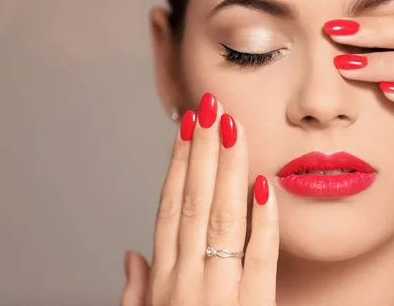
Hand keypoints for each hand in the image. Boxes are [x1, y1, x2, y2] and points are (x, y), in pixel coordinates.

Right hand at [120, 94, 278, 304]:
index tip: (188, 128)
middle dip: (203, 149)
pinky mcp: (254, 305)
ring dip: (228, 166)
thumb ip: (137, 289)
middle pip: (194, 201)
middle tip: (211, 107)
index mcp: (164, 279)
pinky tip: (263, 184)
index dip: (179, 163)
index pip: (170, 207)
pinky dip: (263, 219)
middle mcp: (188, 279)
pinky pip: (261, 256)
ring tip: (233, 126)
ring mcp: (220, 291)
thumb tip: (130, 255)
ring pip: (224, 217)